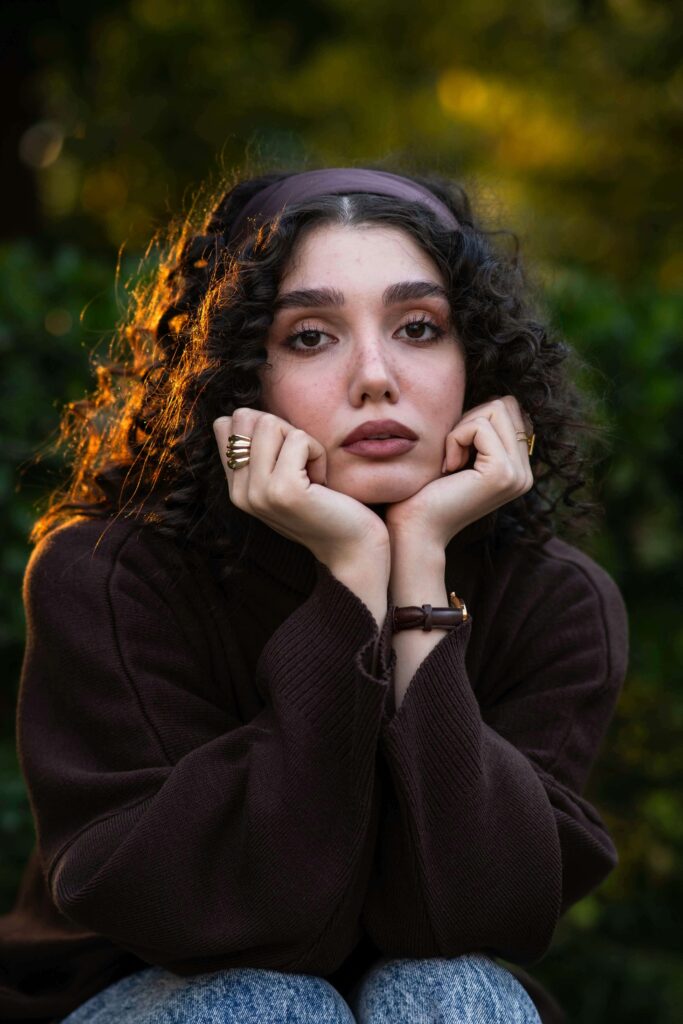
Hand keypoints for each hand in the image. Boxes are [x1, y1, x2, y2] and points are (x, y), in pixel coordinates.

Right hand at [213, 409, 389, 568]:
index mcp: (237, 488)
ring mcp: (259, 492)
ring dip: (301, 441)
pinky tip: (322, 481)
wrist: (352, 549)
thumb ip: (261, 452)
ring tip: (312, 474)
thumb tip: (250, 413)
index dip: (265, 427)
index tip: (287, 459)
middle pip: (246, 417)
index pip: (227, 424)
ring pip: (270, 423)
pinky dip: (318, 452)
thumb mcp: (284, 478)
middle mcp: (240, 492)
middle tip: (301, 464)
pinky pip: (299, 438)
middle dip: (282, 430)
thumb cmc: (326, 506)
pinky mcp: (284, 490)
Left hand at [384, 395, 533, 548]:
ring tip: (451, 461)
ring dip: (462, 429)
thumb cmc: (427, 491)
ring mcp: (518, 475)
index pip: (509, 411)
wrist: (416, 529)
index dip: (475, 419)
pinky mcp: (502, 473)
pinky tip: (448, 466)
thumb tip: (495, 399)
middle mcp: (525, 474)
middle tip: (452, 453)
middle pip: (506, 405)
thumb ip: (481, 432)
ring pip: (495, 409)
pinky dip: (455, 438)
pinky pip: (479, 427)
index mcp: (519, 469)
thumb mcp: (461, 454)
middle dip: (470, 420)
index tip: (456, 449)